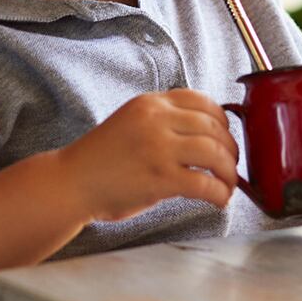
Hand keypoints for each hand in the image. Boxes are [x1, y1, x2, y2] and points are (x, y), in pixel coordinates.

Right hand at [55, 89, 239, 222]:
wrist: (70, 182)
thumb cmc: (100, 160)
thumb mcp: (132, 123)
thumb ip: (164, 122)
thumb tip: (206, 136)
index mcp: (150, 103)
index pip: (202, 101)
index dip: (223, 120)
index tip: (226, 136)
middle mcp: (156, 119)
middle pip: (214, 127)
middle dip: (230, 148)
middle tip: (230, 165)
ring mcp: (159, 148)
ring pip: (216, 153)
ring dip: (229, 172)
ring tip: (227, 184)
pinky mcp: (161, 178)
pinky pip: (206, 183)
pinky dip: (220, 193)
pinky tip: (219, 199)